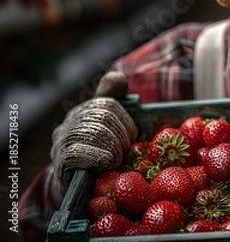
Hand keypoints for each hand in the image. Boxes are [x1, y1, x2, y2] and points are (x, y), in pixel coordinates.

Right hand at [50, 72, 137, 192]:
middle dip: (121, 136)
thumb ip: (116, 100)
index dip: (125, 121)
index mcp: (86, 110)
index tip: (133, 137)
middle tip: (126, 152)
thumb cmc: (105, 155)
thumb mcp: (116, 129)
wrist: (83, 188)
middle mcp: (70, 122)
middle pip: (101, 117)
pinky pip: (77, 151)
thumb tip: (118, 78)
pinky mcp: (59, 161)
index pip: (108, 104)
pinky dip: (97, 157)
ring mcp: (61, 141)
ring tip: (117, 160)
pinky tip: (107, 164)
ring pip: (90, 132)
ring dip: (112, 148)